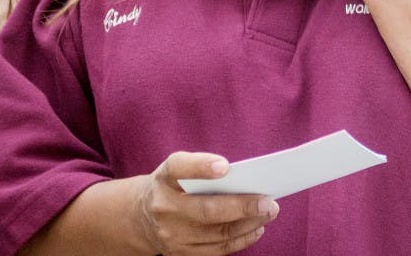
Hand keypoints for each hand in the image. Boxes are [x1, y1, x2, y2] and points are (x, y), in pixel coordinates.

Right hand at [133, 152, 278, 254]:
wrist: (140, 217)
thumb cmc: (172, 185)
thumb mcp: (177, 167)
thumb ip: (201, 165)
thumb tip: (235, 173)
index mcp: (165, 178)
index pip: (179, 167)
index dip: (202, 167)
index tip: (225, 167)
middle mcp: (164, 208)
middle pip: (207, 210)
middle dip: (242, 207)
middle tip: (269, 201)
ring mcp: (171, 235)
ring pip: (216, 234)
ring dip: (248, 224)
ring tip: (270, 212)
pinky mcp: (180, 253)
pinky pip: (215, 250)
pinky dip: (240, 240)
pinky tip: (257, 228)